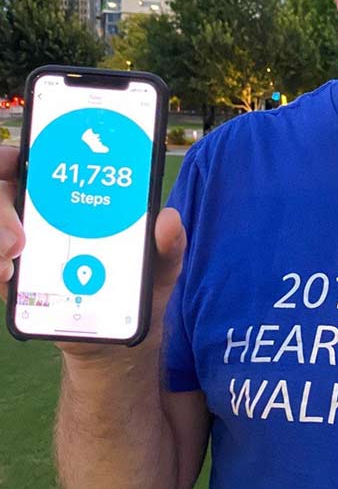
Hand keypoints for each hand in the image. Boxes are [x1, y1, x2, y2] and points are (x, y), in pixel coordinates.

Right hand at [0, 144, 185, 357]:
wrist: (125, 332)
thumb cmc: (141, 281)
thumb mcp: (162, 261)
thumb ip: (169, 242)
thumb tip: (169, 219)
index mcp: (76, 197)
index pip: (35, 163)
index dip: (14, 157)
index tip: (15, 160)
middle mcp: (44, 217)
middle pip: (4, 191)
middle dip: (2, 203)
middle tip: (19, 236)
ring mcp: (26, 248)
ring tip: (14, 255)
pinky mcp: (18, 283)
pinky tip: (8, 276)